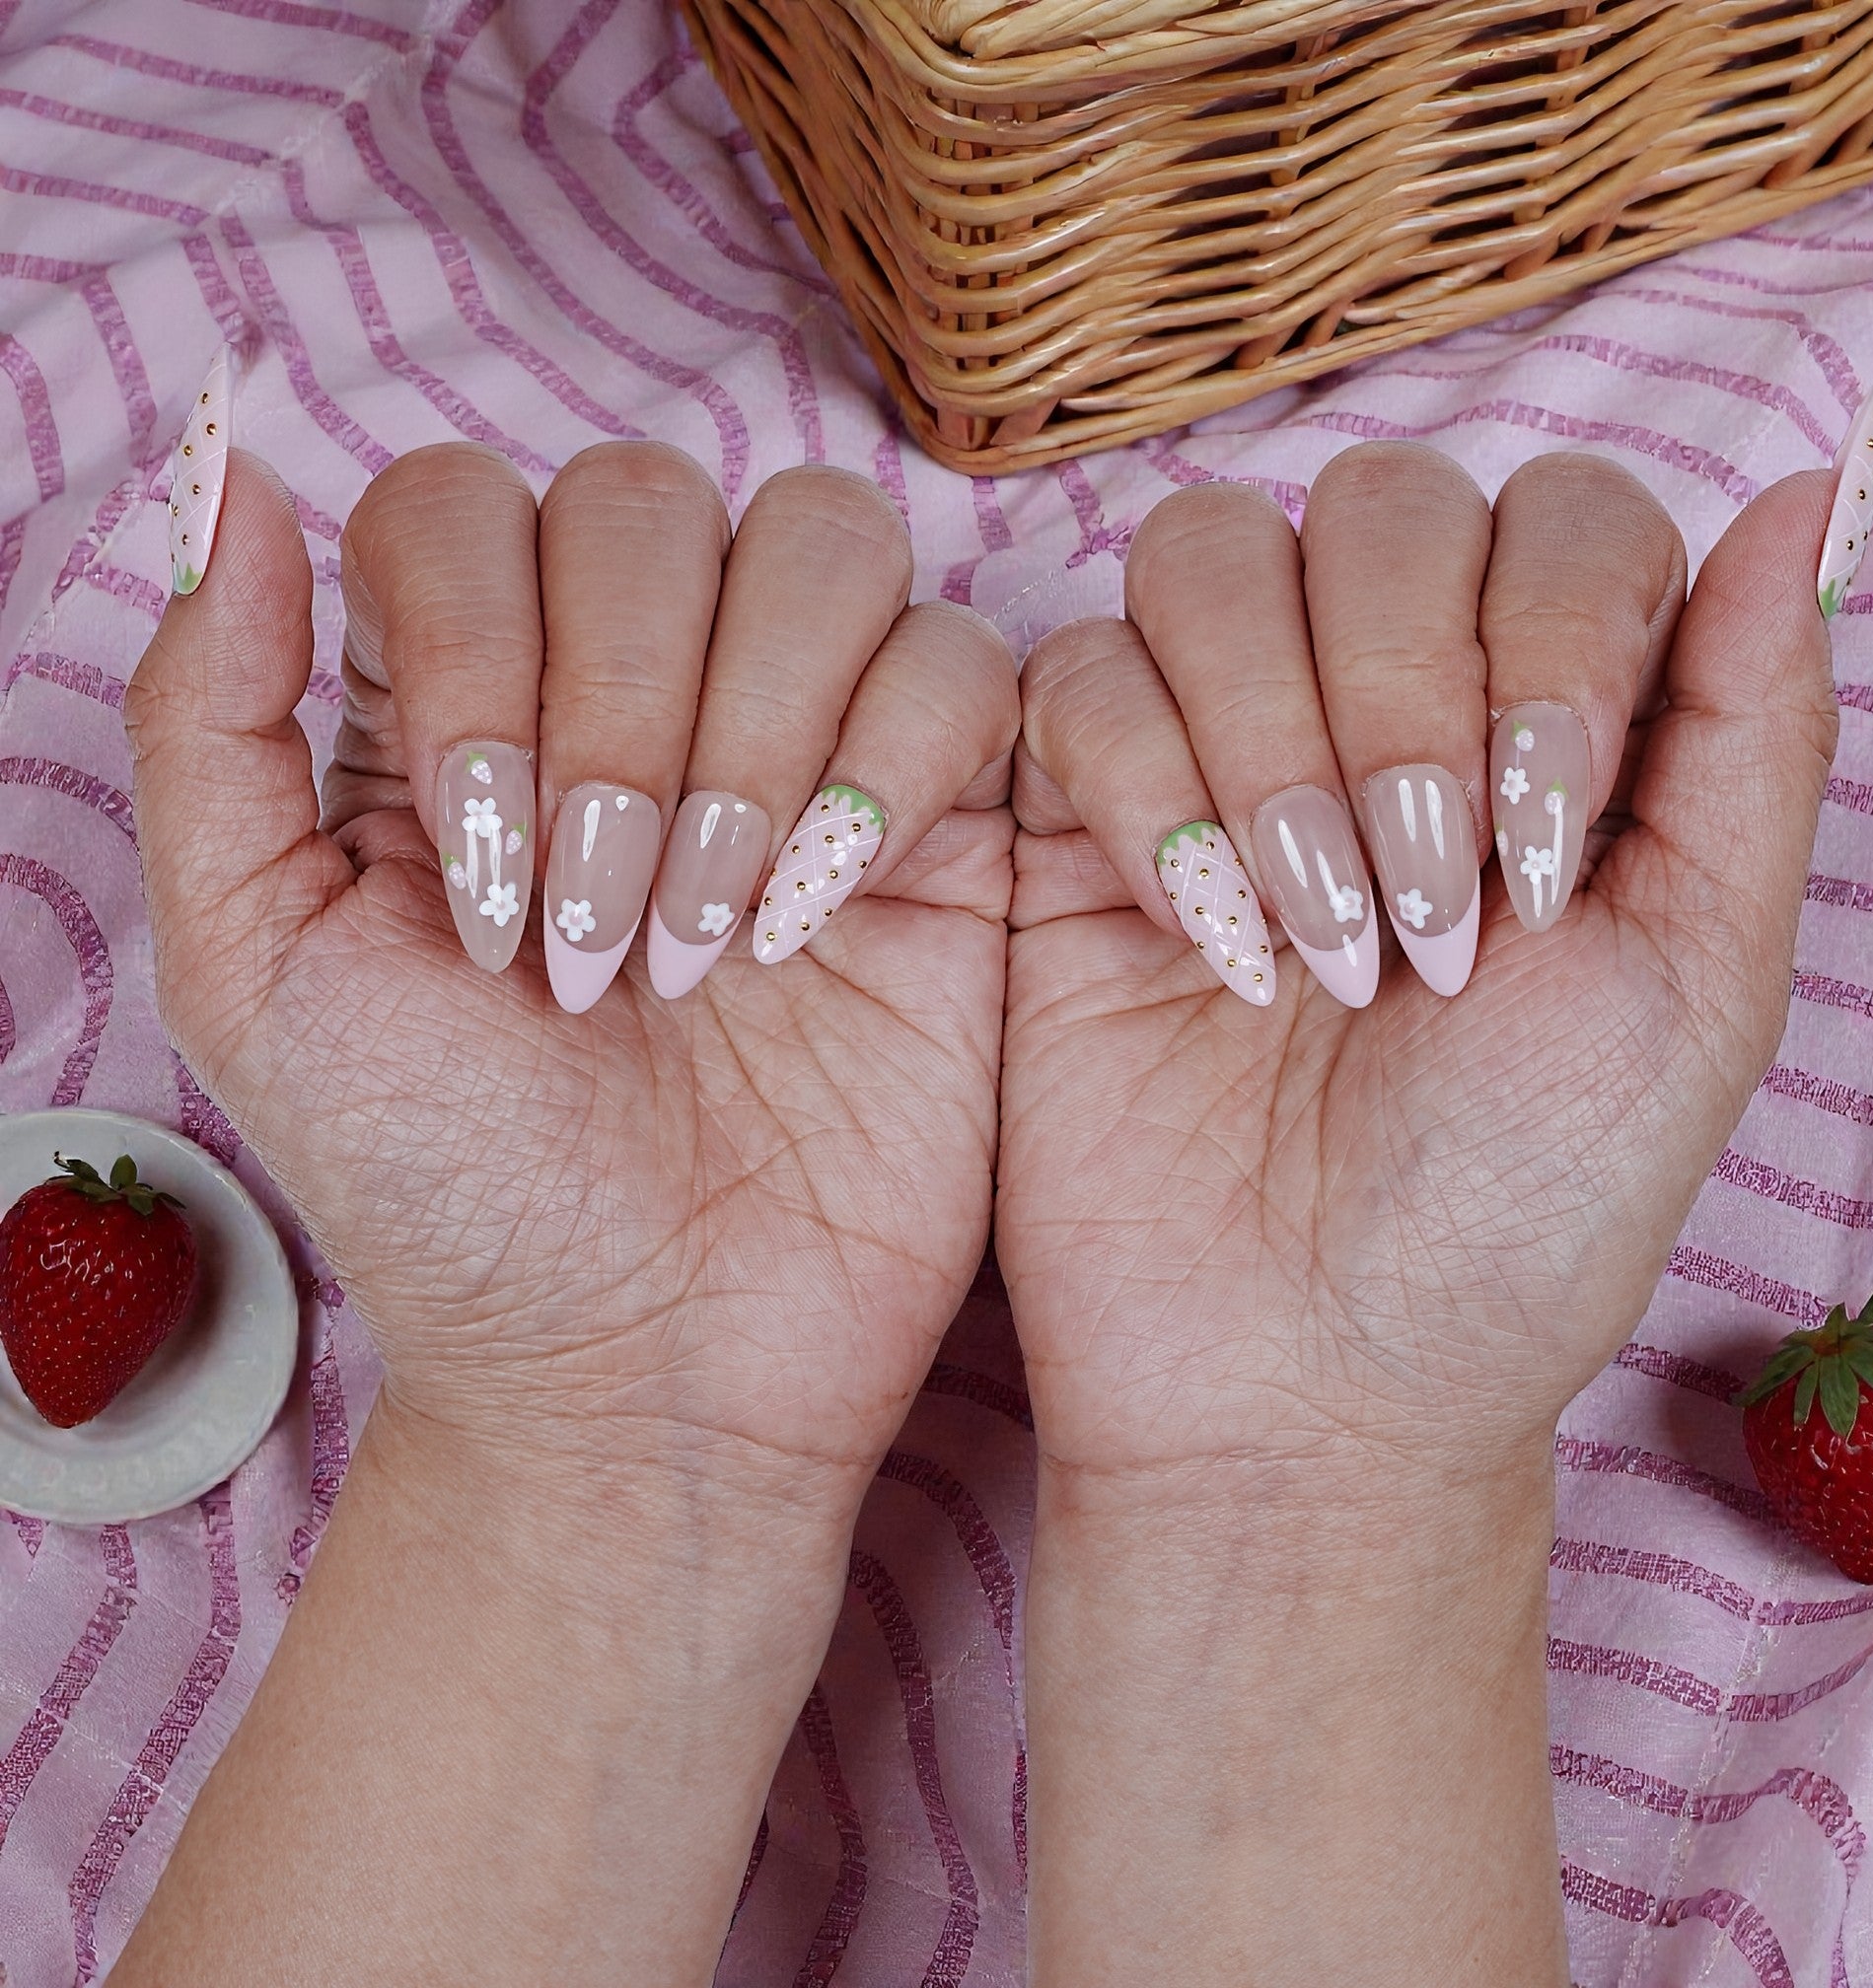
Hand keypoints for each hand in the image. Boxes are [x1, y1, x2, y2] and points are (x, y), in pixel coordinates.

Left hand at [131, 441, 1013, 1496]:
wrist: (652, 1369)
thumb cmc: (449, 1195)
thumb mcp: (255, 970)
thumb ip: (208, 718)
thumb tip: (237, 474)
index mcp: (460, 704)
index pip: (464, 502)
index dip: (472, 650)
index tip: (476, 890)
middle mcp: (635, 693)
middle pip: (647, 500)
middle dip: (617, 717)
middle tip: (592, 939)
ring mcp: (801, 744)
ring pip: (822, 542)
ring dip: (753, 732)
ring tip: (713, 940)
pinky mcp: (945, 821)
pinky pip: (962, 662)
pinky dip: (892, 767)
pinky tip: (825, 915)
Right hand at [997, 445, 1834, 1983]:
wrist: (1307, 1380)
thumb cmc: (1517, 1213)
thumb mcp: (1701, 984)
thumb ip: (1749, 731)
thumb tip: (1797, 493)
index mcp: (1547, 729)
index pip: (1560, 512)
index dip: (1555, 636)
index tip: (1547, 854)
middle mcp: (1378, 711)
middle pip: (1377, 506)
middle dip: (1410, 708)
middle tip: (1431, 921)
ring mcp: (1214, 754)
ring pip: (1208, 555)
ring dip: (1274, 744)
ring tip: (1319, 946)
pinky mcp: (1072, 822)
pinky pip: (1072, 677)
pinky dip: (1144, 796)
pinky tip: (1204, 946)